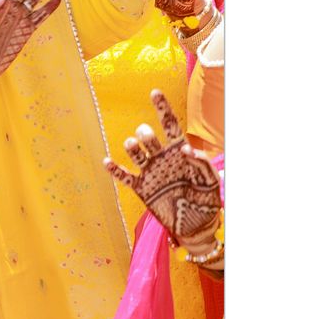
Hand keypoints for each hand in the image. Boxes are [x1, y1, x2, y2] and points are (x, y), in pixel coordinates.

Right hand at [104, 91, 221, 253]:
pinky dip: (115, 170)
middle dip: (145, 132)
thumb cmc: (207, 200)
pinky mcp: (143, 189)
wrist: (197, 226)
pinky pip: (125, 177)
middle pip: (148, 136)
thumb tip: (186, 149)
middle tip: (146, 135)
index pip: (170, 124)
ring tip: (132, 144)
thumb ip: (201, 162)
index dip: (162, 108)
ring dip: (132, 146)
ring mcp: (151, 172)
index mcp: (180, 151)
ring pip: (135, 152)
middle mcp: (163, 158)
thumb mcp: (211, 179)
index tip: (154, 92)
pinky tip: (107, 161)